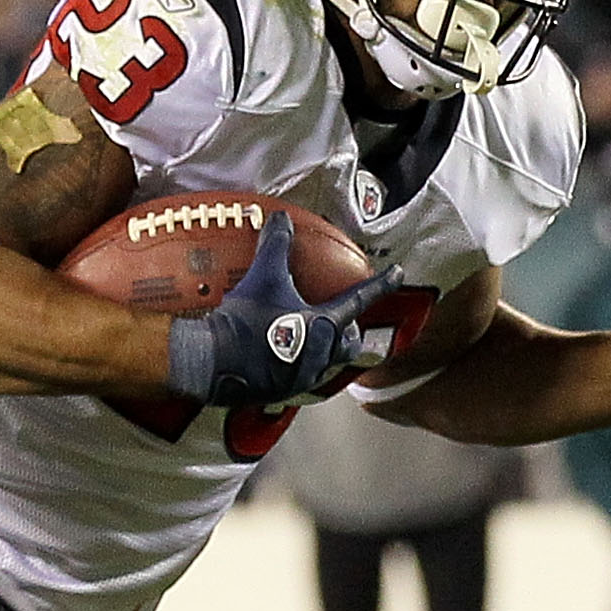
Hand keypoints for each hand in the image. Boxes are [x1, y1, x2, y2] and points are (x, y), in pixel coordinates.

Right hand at [170, 212, 403, 407]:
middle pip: (348, 346)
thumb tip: (281, 219)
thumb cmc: (245, 321)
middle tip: (343, 323)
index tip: (397, 273)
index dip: (381, 283)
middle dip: (350, 333)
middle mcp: (318, 355)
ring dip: (322, 351)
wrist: (213, 362)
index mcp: (323, 326)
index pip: (360, 299)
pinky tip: (278, 357)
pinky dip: (294, 365)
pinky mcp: (278, 391)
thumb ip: (276, 245)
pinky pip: (296, 378)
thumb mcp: (262, 276)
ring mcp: (300, 378)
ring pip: (324, 365)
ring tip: (308, 339)